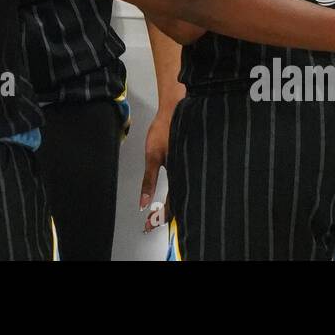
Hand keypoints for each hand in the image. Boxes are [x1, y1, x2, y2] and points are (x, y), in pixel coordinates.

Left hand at [140, 101, 177, 231]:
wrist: (178, 109)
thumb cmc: (165, 130)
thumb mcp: (153, 156)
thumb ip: (149, 181)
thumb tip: (143, 204)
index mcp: (181, 176)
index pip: (172, 205)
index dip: (160, 218)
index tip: (149, 226)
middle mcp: (189, 175)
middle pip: (181, 203)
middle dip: (166, 215)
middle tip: (152, 224)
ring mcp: (190, 168)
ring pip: (185, 194)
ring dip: (173, 206)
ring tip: (160, 215)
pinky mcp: (190, 161)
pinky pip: (187, 182)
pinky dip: (180, 192)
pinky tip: (176, 195)